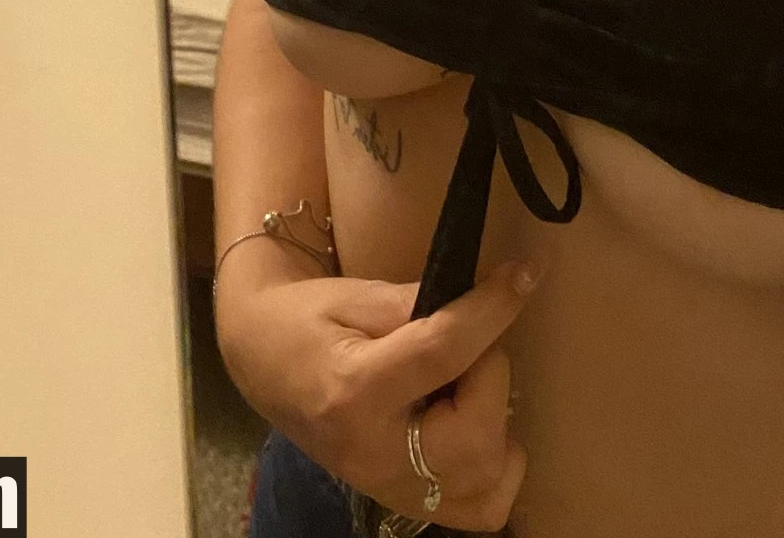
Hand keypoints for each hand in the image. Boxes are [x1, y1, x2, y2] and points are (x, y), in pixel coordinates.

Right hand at [216, 253, 538, 530]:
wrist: (261, 361)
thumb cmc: (303, 319)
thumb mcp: (352, 294)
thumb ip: (415, 301)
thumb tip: (479, 297)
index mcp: (355, 392)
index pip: (442, 353)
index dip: (491, 310)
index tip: (523, 274)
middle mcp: (375, 454)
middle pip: (475, 435)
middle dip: (492, 374)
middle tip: (473, 340)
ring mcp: (389, 488)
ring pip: (485, 481)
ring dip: (497, 422)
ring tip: (469, 384)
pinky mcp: (402, 501)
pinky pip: (479, 509)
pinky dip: (495, 468)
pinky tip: (477, 426)